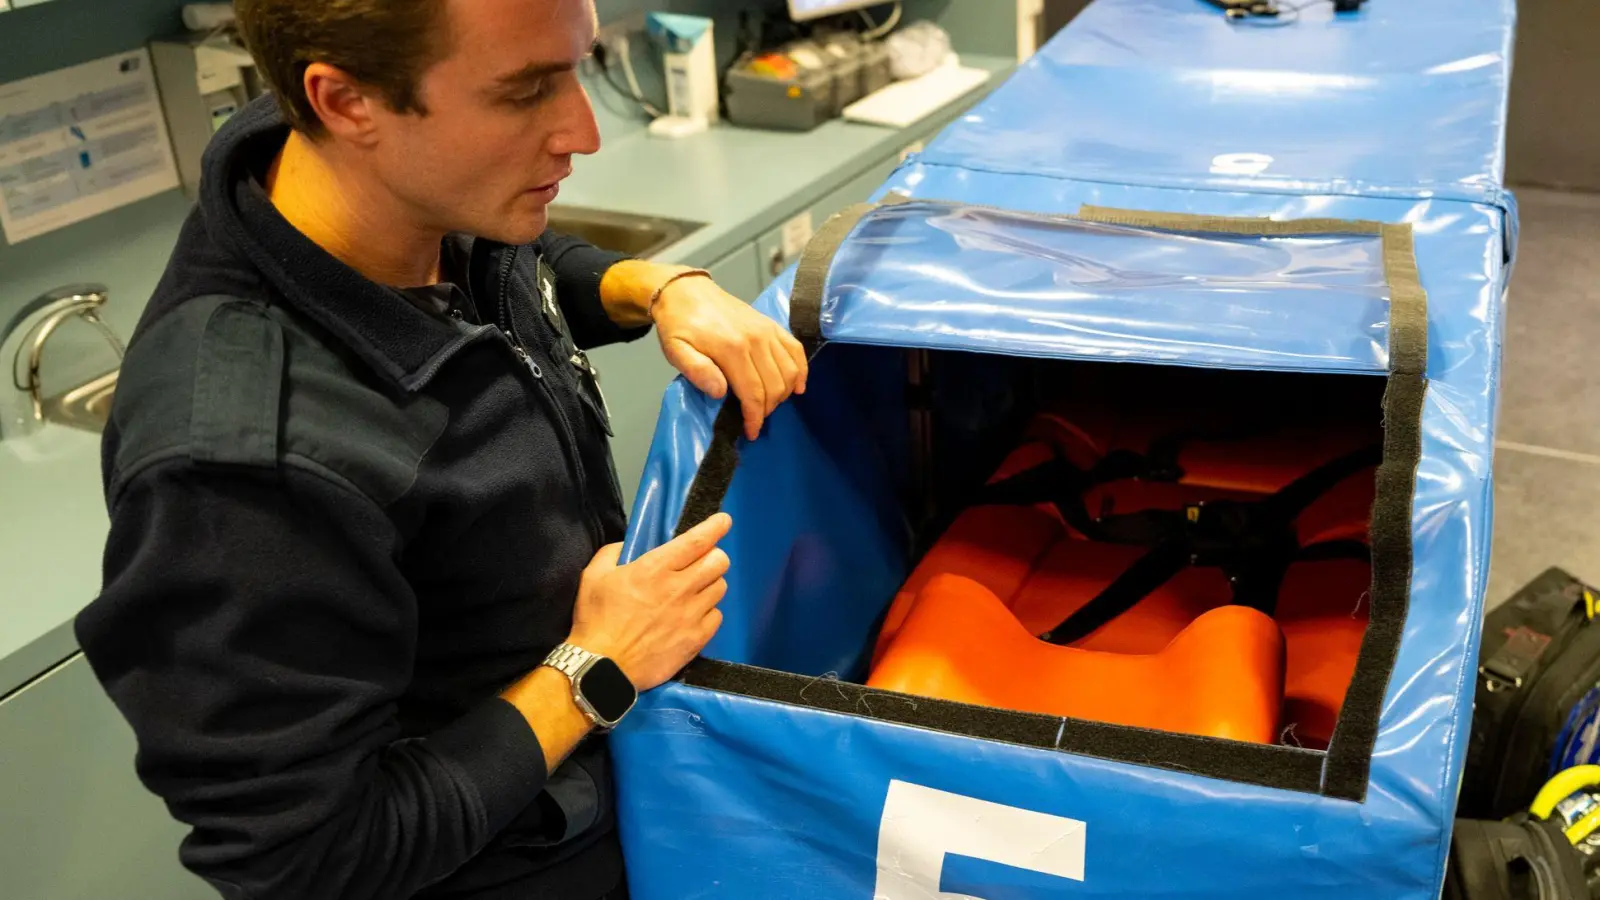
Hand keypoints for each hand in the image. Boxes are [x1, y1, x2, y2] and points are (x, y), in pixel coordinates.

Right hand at [566, 513, 732, 691]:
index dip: (715, 527)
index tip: (724, 521)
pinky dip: (709, 612)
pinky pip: (716, 617)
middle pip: (719, 562)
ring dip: (710, 584)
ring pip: (720, 588)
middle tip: (703, 561)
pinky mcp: (696, 639)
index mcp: (655, 568)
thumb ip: (613, 553)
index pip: (697, 541)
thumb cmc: (596, 620)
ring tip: (695, 590)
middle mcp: (679, 588)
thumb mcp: (594, 576)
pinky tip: (694, 615)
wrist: (602, 667)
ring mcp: (691, 615)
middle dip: (714, 556)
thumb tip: (628, 547)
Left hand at [653, 276, 808, 440]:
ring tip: (769, 405)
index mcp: (731, 348)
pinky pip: (796, 350)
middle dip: (767, 409)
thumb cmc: (679, 325)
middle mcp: (755, 339)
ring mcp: (767, 331)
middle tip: (755, 419)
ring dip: (783, 394)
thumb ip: (697, 371)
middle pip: (774, 385)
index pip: (753, 392)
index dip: (754, 417)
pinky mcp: (772, 325)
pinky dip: (801, 371)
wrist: (687, 292)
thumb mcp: (675, 350)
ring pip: (789, 371)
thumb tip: (720, 392)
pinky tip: (796, 386)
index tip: (751, 431)